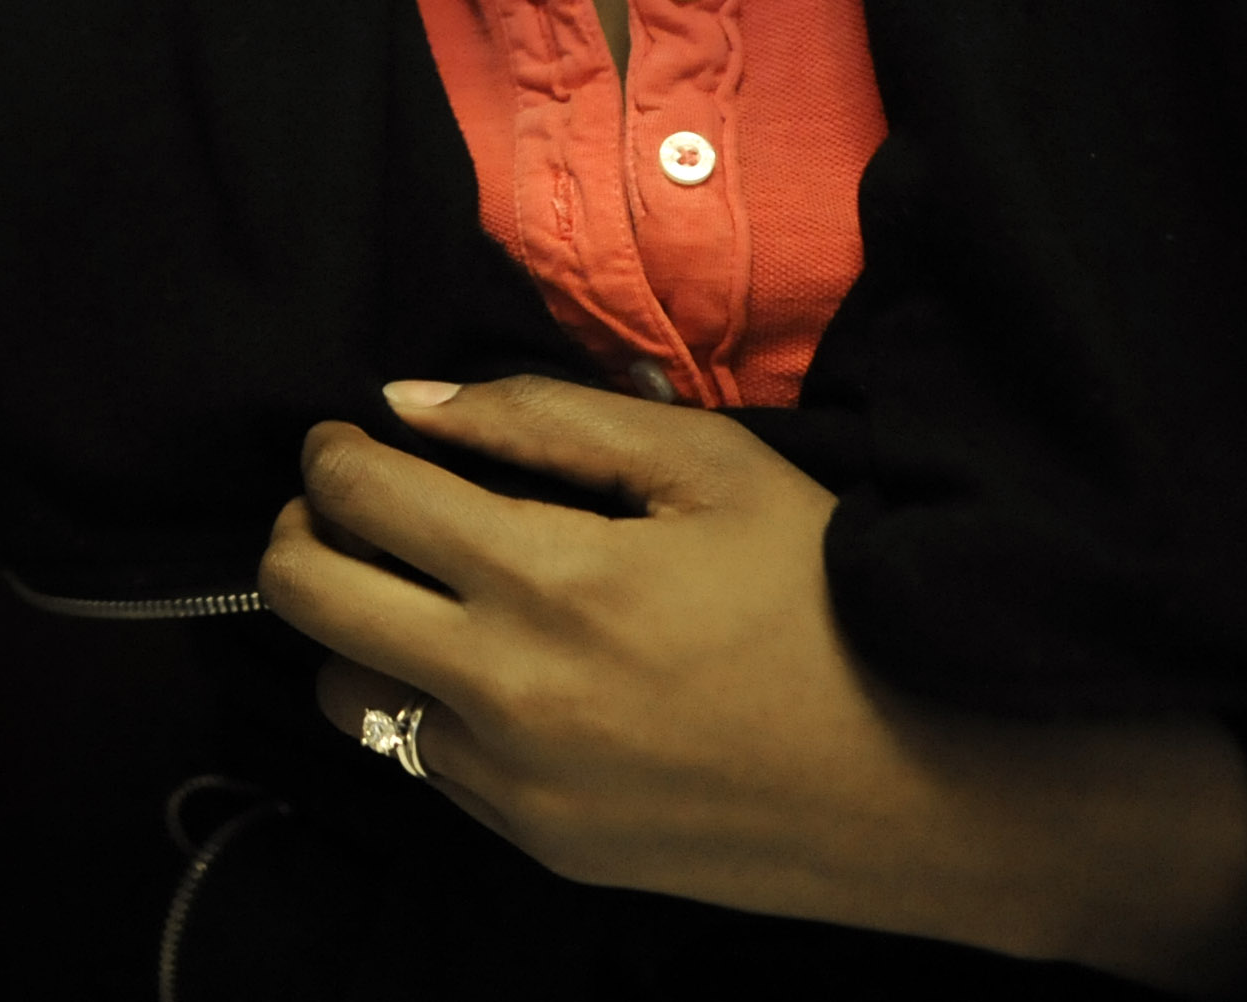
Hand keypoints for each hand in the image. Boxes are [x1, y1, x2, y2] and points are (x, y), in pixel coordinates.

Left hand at [260, 377, 1246, 992]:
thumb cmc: (830, 597)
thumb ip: (541, 419)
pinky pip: (418, 761)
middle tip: (354, 503)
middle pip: (304, 594)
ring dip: (356, 627)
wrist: (942, 783)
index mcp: (551, 580)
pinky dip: (424, 704)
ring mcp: (518, 784)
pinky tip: (497, 667)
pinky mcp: (543, 846)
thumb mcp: (710, 466)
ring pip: (340, 690)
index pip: (356, 495)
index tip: (350, 437)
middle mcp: (509, 691)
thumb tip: (403, 400)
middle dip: (305, 528)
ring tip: (425, 590)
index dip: (331, 450)